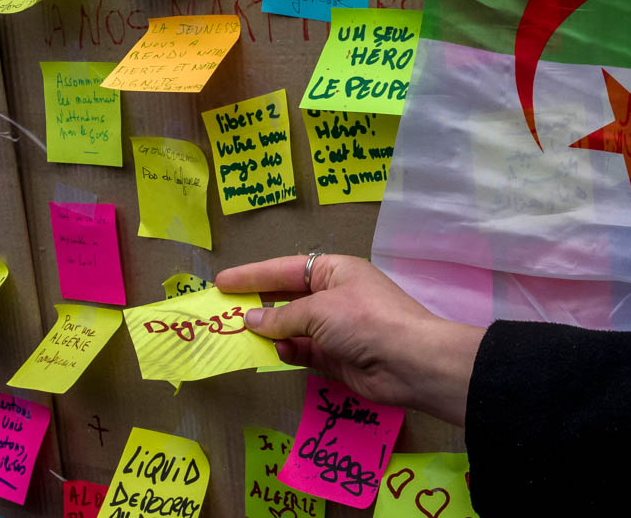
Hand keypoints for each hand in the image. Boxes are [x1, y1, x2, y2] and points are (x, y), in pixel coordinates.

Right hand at [215, 254, 484, 426]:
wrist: (409, 361)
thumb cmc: (365, 320)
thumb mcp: (319, 310)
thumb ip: (282, 317)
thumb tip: (250, 320)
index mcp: (336, 271)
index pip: (287, 268)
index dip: (253, 274)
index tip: (222, 281)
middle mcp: (335, 296)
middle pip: (288, 298)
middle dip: (258, 305)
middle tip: (222, 311)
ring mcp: (337, 329)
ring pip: (293, 328)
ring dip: (271, 332)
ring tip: (240, 336)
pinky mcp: (337, 358)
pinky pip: (304, 352)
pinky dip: (288, 352)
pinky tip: (275, 352)